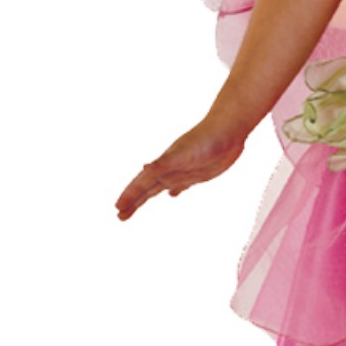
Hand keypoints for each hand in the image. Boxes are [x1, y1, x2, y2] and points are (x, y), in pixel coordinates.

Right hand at [116, 119, 245, 220]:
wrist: (228, 129)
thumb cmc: (206, 139)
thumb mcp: (184, 153)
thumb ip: (164, 162)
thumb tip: (144, 167)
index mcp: (164, 165)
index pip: (141, 183)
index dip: (129, 195)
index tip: (117, 208)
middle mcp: (170, 169)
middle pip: (147, 188)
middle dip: (133, 201)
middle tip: (120, 216)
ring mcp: (183, 171)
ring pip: (160, 187)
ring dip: (147, 197)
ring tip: (136, 207)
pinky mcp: (198, 173)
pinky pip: (181, 185)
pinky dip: (175, 190)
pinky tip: (172, 194)